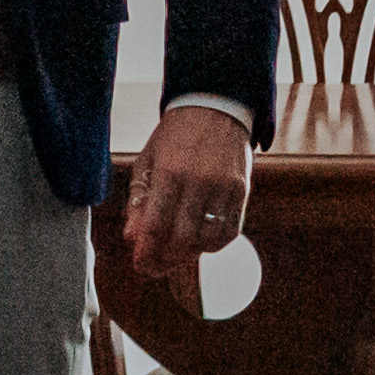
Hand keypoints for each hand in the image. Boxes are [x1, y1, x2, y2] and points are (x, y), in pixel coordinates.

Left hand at [120, 102, 253, 271]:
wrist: (214, 106)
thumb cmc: (174, 137)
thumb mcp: (147, 161)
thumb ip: (138, 200)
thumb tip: (131, 238)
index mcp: (169, 172)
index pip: (156, 225)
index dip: (147, 252)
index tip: (140, 266)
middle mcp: (199, 181)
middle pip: (182, 238)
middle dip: (165, 260)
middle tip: (155, 267)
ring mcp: (224, 186)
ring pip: (207, 239)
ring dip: (190, 254)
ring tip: (176, 253)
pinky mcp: (242, 190)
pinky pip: (230, 231)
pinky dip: (214, 244)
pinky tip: (200, 242)